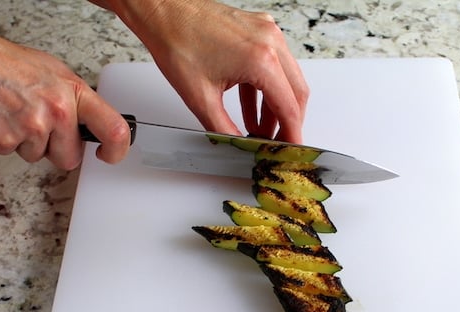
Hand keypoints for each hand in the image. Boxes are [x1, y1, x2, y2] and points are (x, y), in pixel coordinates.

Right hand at [0, 25, 130, 169]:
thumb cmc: (7, 65)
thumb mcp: (54, 73)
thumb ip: (77, 101)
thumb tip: (96, 124)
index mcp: (73, 92)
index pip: (113, 128)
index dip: (117, 150)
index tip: (109, 155)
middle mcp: (57, 109)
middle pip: (70, 157)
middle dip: (56, 148)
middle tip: (40, 125)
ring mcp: (32, 126)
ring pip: (41, 157)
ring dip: (30, 143)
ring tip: (17, 115)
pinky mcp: (6, 139)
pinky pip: (16, 154)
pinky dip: (8, 142)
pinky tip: (3, 119)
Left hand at [105, 0, 308, 142]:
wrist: (163, 11)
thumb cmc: (177, 42)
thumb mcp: (202, 100)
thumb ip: (226, 131)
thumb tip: (240, 147)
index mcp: (261, 59)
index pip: (289, 107)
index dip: (292, 134)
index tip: (293, 149)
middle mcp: (270, 42)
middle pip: (296, 92)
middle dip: (289, 122)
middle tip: (278, 143)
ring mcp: (266, 32)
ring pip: (286, 79)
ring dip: (276, 107)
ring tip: (260, 132)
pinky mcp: (257, 30)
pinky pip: (273, 65)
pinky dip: (265, 91)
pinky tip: (252, 112)